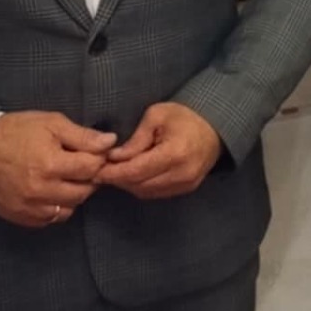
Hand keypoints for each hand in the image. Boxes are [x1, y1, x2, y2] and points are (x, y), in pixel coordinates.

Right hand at [0, 111, 116, 228]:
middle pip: (84, 191)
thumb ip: (82, 135)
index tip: (95, 152)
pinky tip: (52, 191)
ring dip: (75, 194)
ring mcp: (30, 207)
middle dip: (89, 177)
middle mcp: (42, 191)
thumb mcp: (51, 124)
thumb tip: (110, 142)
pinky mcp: (21, 217)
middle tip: (82, 165)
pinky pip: (51, 218)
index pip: (92, 168)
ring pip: (70, 208)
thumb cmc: (15, 132)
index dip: (99, 158)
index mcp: (51, 164)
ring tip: (67, 178)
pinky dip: (57, 207)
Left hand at [95, 103, 222, 200]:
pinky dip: (141, 186)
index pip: (136, 171)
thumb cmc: (184, 116)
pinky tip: (134, 175)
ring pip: (145, 192)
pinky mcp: (186, 189)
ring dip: (128, 184)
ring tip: (116, 172)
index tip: (96, 170)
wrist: (215, 127)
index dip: (113, 173)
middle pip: (139, 185)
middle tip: (102, 170)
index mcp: (175, 153)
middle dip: (118, 179)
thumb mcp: (157, 117)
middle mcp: (181, 174)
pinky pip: (156, 193)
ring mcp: (186, 184)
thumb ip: (136, 139)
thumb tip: (114, 158)